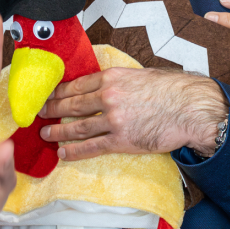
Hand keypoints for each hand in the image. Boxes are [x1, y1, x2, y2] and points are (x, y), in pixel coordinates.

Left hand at [40, 67, 227, 160]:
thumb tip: (103, 84)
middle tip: (38, 113)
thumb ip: (118, 80)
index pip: (77, 84)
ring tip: (45, 134)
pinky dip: (74, 151)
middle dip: (52, 109)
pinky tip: (63, 153)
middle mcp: (108, 96)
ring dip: (58, 132)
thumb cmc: (171, 90)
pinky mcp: (121, 140)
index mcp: (112, 77)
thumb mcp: (140, 75)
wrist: (190, 109)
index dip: (59, 91)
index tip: (48, 94)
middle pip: (71, 104)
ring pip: (77, 127)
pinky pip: (92, 147)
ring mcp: (113, 119)